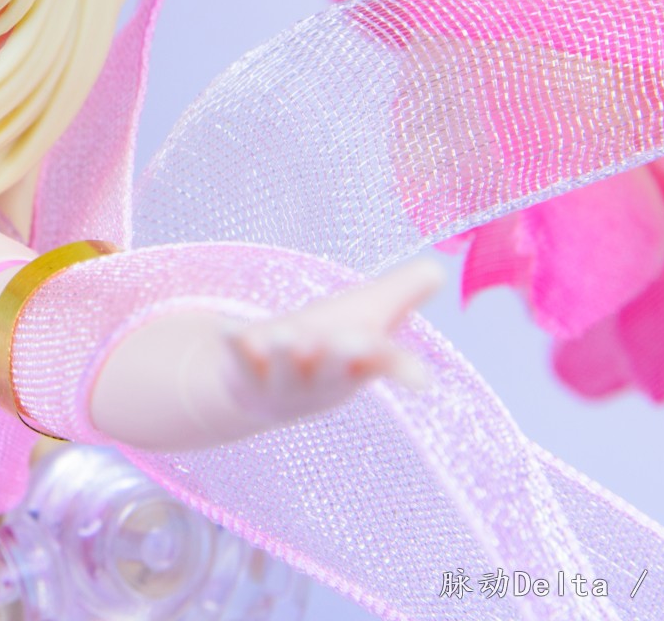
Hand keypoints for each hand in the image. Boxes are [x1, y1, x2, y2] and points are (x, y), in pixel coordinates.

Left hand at [224, 259, 442, 426]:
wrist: (266, 393)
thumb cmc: (329, 348)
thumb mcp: (368, 320)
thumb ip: (403, 296)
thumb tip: (438, 270)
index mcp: (356, 364)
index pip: (384, 364)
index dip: (402, 370)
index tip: (422, 380)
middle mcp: (321, 376)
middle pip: (334, 367)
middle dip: (341, 354)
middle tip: (349, 339)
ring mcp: (282, 380)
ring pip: (286, 368)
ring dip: (286, 353)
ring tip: (286, 333)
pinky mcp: (246, 372)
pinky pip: (239, 358)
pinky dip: (233, 344)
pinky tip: (225, 327)